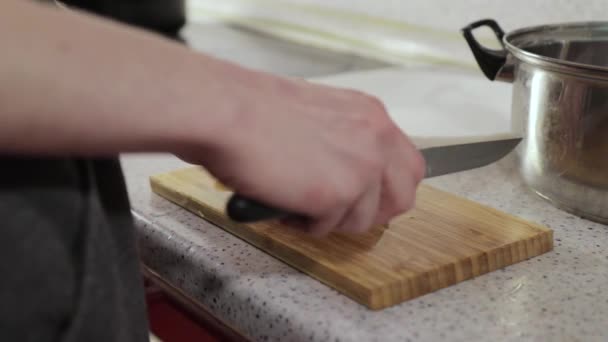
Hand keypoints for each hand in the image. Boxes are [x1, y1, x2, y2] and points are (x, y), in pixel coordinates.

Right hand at [178, 67, 425, 236]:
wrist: (226, 112)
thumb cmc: (256, 110)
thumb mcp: (321, 114)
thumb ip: (347, 140)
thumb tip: (350, 172)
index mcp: (372, 116)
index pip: (410, 166)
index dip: (389, 189)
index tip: (365, 198)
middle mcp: (376, 139)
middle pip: (402, 197)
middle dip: (371, 213)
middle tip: (336, 212)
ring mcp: (360, 168)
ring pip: (363, 219)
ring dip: (329, 219)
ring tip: (296, 201)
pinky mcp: (336, 195)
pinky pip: (328, 228)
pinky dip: (305, 224)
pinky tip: (283, 202)